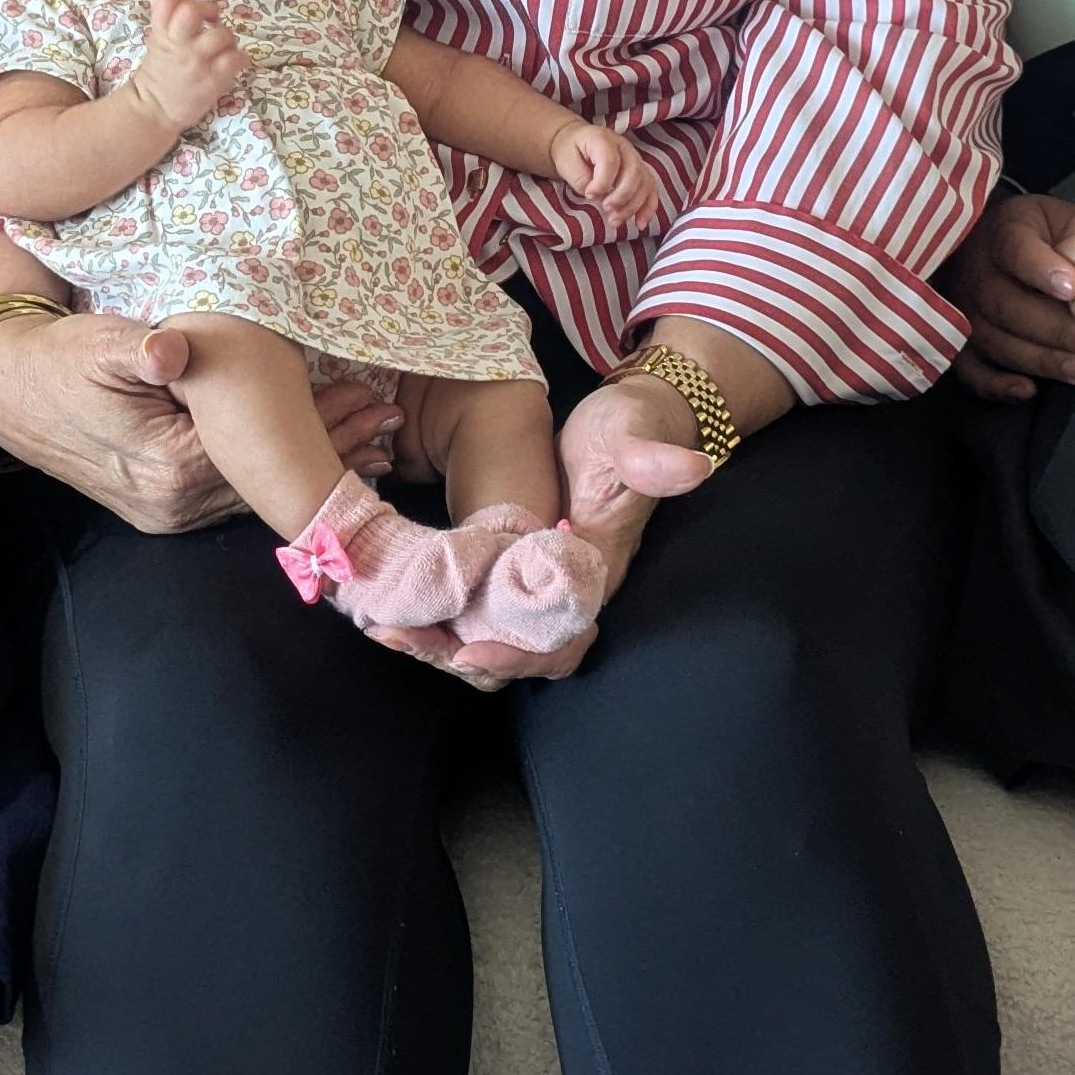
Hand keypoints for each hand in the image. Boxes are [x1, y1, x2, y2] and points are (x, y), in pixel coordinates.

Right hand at [0, 306, 395, 534]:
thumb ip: (142, 350)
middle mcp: (171, 503)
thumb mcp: (100, 343)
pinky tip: (311, 463)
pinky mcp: (163, 508)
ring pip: (255, 494)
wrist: (10, 393)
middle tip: (390, 424)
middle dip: (332, 450)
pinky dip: (276, 479)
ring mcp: (167, 513)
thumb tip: (169, 349)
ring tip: (373, 444)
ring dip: (312, 470)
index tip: (369, 397)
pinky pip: (233, 497)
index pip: (263, 450)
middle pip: (269, 480)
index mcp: (165, 465)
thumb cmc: (61, 361)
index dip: (319, 425)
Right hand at [128, 0, 251, 138]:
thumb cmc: (159, 77)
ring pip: (221, 34)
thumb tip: (192, 3)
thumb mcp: (156, 45)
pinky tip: (235, 63)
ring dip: (228, 39)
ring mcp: (195, 62)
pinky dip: (240, 58)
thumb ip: (170, 25)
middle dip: (208, 10)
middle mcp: (178, 45)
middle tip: (212, 20)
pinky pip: (235, 58)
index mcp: (162, 34)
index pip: (168, 1)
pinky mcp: (211, 81)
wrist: (153, 112)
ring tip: (224, 49)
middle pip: (192, 11)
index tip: (190, 3)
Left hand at [372, 373, 705, 688]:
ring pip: (491, 638)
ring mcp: (541, 583)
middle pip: (515, 652)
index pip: (559, 637)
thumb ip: (652, 457)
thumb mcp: (635, 433)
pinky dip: (439, 616)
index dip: (517, 654)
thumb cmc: (632, 427)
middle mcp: (568, 589)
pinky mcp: (517, 570)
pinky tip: (395, 604)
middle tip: (395, 635)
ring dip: (439, 642)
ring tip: (383, 626)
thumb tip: (691, 467)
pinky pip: (479, 611)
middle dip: (456, 655)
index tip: (469, 652)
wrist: (633, 419)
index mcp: (596, 568)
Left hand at [549, 118, 663, 231]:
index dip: (602, 182)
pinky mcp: (639, 172)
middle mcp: (624, 148)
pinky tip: (639, 223)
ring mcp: (635, 159)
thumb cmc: (570, 151)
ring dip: (633, 205)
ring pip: (644, 182)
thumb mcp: (567, 162)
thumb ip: (581, 178)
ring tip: (614, 220)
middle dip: (622, 195)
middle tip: (606, 209)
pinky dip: (648, 208)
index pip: (610, 161)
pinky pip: (651, 189)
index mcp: (603, 140)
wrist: (577, 142)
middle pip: (634, 171)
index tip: (589, 195)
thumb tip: (598, 196)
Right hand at [940, 190, 1074, 398]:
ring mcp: (963, 308)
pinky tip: (1029, 391)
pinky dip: (995, 384)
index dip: (1041, 269)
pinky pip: (969, 368)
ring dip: (1039, 359)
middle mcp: (975, 270)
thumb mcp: (1063, 221)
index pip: (1015, 248)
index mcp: (1002, 231)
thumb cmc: (1050, 238)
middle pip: (1006, 304)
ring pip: (994, 339)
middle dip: (1056, 329)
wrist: (1007, 245)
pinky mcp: (960, 342)